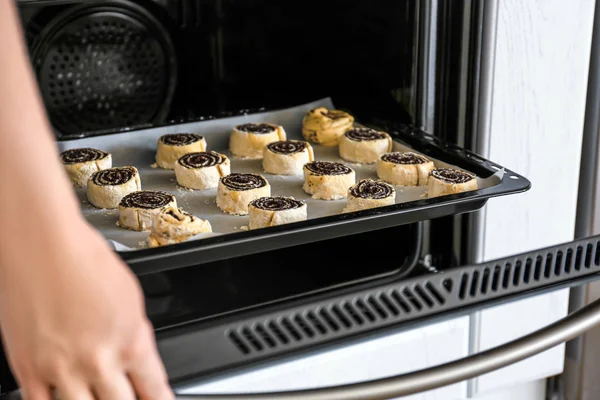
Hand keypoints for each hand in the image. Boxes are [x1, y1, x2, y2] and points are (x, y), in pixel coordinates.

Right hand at [0, 219, 173, 399]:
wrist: (44, 246)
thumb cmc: (85, 260)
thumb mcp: (131, 297)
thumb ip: (134, 333)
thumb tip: (136, 353)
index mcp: (131, 342)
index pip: (154, 388)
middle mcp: (98, 361)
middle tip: (129, 399)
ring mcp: (61, 369)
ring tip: (94, 396)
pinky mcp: (28, 368)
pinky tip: (62, 399)